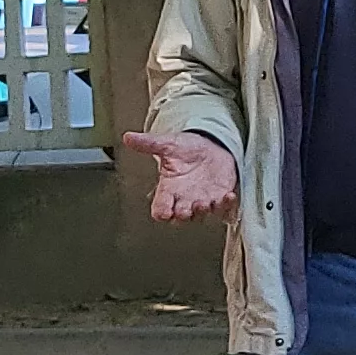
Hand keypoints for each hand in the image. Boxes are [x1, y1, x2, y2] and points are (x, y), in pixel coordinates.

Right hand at [119, 132, 238, 222]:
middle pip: (180, 217)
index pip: (160, 208)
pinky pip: (223, 206)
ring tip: (203, 202)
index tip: (163, 211)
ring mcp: (202, 200)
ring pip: (201, 215)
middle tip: (184, 209)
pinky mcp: (219, 197)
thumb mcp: (167, 144)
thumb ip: (148, 143)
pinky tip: (227, 195)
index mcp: (169, 189)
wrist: (210, 146)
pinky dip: (226, 203)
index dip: (161, 212)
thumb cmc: (187, 149)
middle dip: (183, 215)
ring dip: (202, 211)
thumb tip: (128, 137)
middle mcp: (184, 199)